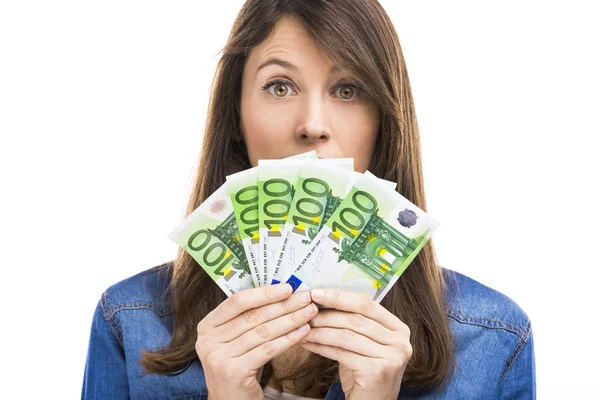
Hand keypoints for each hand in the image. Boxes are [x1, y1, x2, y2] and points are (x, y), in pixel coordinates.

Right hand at [196, 283, 318, 399]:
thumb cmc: (238, 365)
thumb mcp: (234, 339)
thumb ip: (248, 318)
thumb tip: (281, 292)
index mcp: (207, 326)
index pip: (237, 301)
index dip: (264, 293)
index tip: (288, 287)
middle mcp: (208, 340)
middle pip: (253, 316)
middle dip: (283, 305)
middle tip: (306, 297)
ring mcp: (219, 357)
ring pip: (263, 332)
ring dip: (290, 320)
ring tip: (309, 313)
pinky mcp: (234, 372)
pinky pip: (268, 350)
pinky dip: (288, 339)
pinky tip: (303, 332)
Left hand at [299, 289, 411, 399]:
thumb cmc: (365, 371)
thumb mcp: (364, 343)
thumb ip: (354, 322)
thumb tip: (322, 298)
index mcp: (399, 328)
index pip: (367, 304)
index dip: (340, 297)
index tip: (317, 292)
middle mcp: (401, 341)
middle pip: (356, 319)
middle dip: (327, 314)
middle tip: (305, 311)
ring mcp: (391, 356)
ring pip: (347, 335)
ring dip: (320, 331)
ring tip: (303, 328)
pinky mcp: (377, 371)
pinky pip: (342, 353)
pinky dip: (321, 347)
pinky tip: (308, 343)